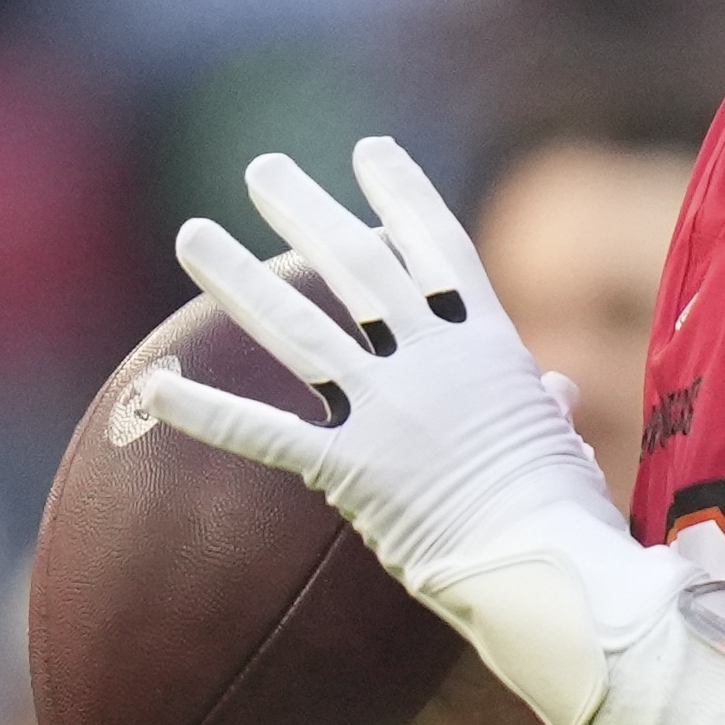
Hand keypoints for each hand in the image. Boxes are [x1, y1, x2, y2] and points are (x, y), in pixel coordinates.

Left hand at [142, 139, 688, 724]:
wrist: (551, 572)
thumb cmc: (570, 520)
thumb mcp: (561, 443)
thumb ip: (544, 406)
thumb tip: (555, 390)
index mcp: (490, 347)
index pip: (439, 250)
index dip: (403, 196)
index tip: (371, 152)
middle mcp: (432, 362)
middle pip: (357, 268)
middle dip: (306, 212)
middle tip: (262, 171)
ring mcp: (388, 410)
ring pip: (298, 329)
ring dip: (238, 279)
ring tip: (192, 234)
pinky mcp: (351, 468)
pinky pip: (264, 434)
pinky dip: (206, 413)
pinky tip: (155, 387)